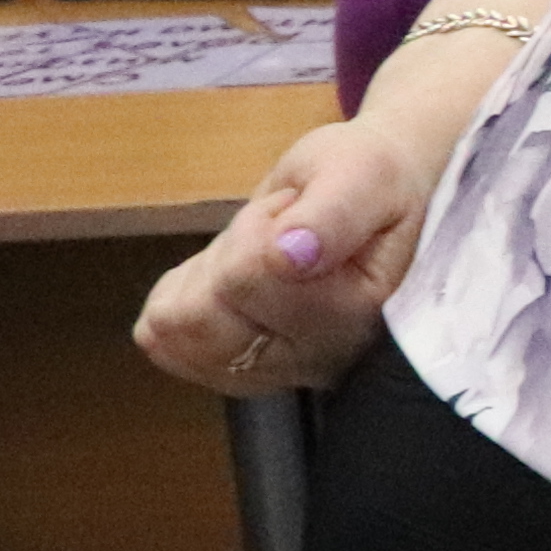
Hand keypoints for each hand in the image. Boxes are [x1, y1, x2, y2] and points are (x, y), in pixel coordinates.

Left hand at [133, 114, 438, 398]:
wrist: (383, 200)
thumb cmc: (373, 181)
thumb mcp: (364, 175)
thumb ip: (333, 214)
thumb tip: (290, 258)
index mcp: (352, 314)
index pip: (245, 278)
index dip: (257, 227)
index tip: (301, 208)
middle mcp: (318, 360)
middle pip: (199, 317)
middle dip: (224, 257)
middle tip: (276, 232)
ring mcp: (278, 375)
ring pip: (177, 332)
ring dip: (204, 279)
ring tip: (257, 255)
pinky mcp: (243, 375)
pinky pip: (167, 344)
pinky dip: (185, 300)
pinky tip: (230, 282)